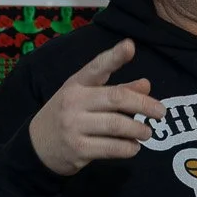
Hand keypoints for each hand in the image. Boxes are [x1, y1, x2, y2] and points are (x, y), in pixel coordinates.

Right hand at [27, 39, 164, 176]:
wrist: (35, 147)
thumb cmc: (68, 116)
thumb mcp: (85, 97)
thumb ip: (116, 90)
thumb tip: (146, 85)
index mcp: (76, 84)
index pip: (97, 67)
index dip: (114, 57)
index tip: (130, 46)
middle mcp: (74, 102)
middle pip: (116, 98)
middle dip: (143, 105)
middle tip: (161, 112)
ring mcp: (74, 126)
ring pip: (116, 125)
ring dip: (138, 130)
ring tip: (147, 132)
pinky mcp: (77, 150)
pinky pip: (110, 148)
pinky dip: (127, 148)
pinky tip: (133, 147)